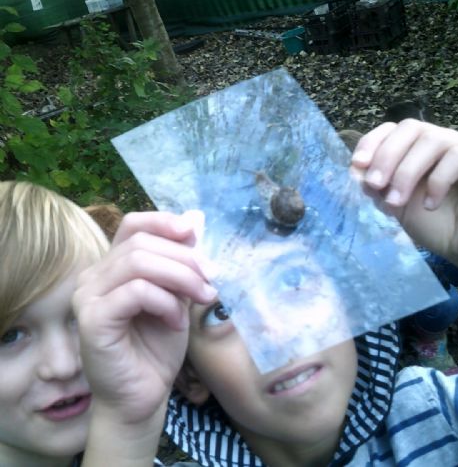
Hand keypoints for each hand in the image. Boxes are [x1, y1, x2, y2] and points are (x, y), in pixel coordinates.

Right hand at [73, 210, 215, 425]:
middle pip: (142, 243)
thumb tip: (196, 217)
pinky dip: (166, 302)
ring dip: (181, 277)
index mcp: (114, 266)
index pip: (134, 225)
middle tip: (213, 278)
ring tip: (203, 297)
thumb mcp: (179, 294)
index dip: (164, 221)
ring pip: (139, 262)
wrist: (144, 395)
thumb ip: (183, 260)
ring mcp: (88, 297)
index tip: (194, 233)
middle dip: (186, 258)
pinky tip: (177, 323)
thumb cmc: (159, 345)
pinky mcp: (92, 320)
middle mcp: (94, 276)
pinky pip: (136, 291)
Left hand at [351, 120, 457, 290]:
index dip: (371, 142)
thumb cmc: (438, 226)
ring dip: (406, 171)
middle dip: (386, 156)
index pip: (392, 130)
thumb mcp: (398, 208)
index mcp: (417, 150)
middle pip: (409, 128)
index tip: (357, 165)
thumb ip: (378, 188)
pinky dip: (437, 179)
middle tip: (375, 185)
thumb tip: (355, 170)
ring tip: (396, 201)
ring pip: (431, 139)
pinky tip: (430, 204)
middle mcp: (441, 143)